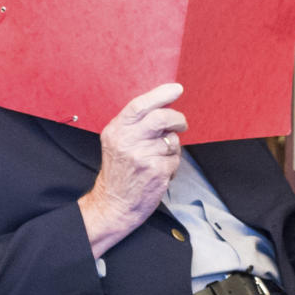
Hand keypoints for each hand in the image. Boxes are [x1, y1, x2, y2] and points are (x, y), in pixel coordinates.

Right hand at [78, 82, 187, 256]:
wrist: (113, 205)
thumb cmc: (118, 174)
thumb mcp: (115, 143)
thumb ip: (134, 125)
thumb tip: (163, 107)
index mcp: (116, 131)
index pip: (140, 105)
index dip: (161, 94)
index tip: (176, 89)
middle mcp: (127, 141)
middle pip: (161, 118)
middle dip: (177, 119)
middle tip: (181, 124)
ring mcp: (142, 157)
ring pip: (171, 141)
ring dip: (172, 149)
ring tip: (159, 159)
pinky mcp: (156, 171)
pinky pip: (175, 160)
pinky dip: (172, 165)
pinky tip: (159, 172)